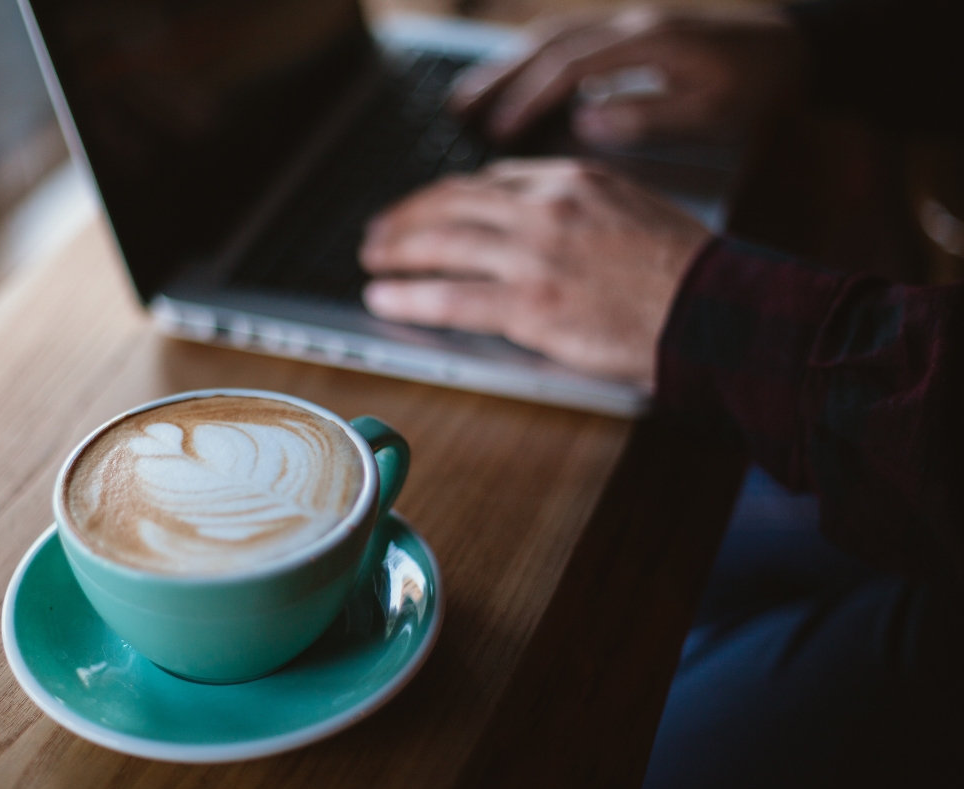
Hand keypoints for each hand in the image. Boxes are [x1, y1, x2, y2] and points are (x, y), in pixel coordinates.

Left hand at [359, 159, 710, 388]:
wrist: (713, 312)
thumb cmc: (684, 271)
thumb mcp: (631, 210)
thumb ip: (578, 206)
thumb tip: (531, 215)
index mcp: (572, 180)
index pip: (489, 181)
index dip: (447, 197)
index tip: (429, 209)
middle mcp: (545, 207)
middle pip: (453, 203)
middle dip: (407, 216)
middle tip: (379, 232)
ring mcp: (533, 255)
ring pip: (443, 244)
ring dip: (397, 251)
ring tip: (371, 261)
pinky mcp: (528, 304)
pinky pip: (451, 297)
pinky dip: (409, 297)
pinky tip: (384, 298)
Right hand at [451, 5, 803, 144]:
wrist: (800, 52)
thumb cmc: (763, 90)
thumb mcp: (715, 112)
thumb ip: (650, 116)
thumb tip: (585, 121)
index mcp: (649, 43)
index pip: (570, 67)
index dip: (528, 98)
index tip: (496, 129)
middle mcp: (631, 27)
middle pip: (549, 45)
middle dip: (499, 77)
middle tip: (455, 109)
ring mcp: (630, 28)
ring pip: (553, 41)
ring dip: (507, 68)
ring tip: (466, 98)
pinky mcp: (632, 39)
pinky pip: (569, 47)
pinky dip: (533, 67)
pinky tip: (514, 86)